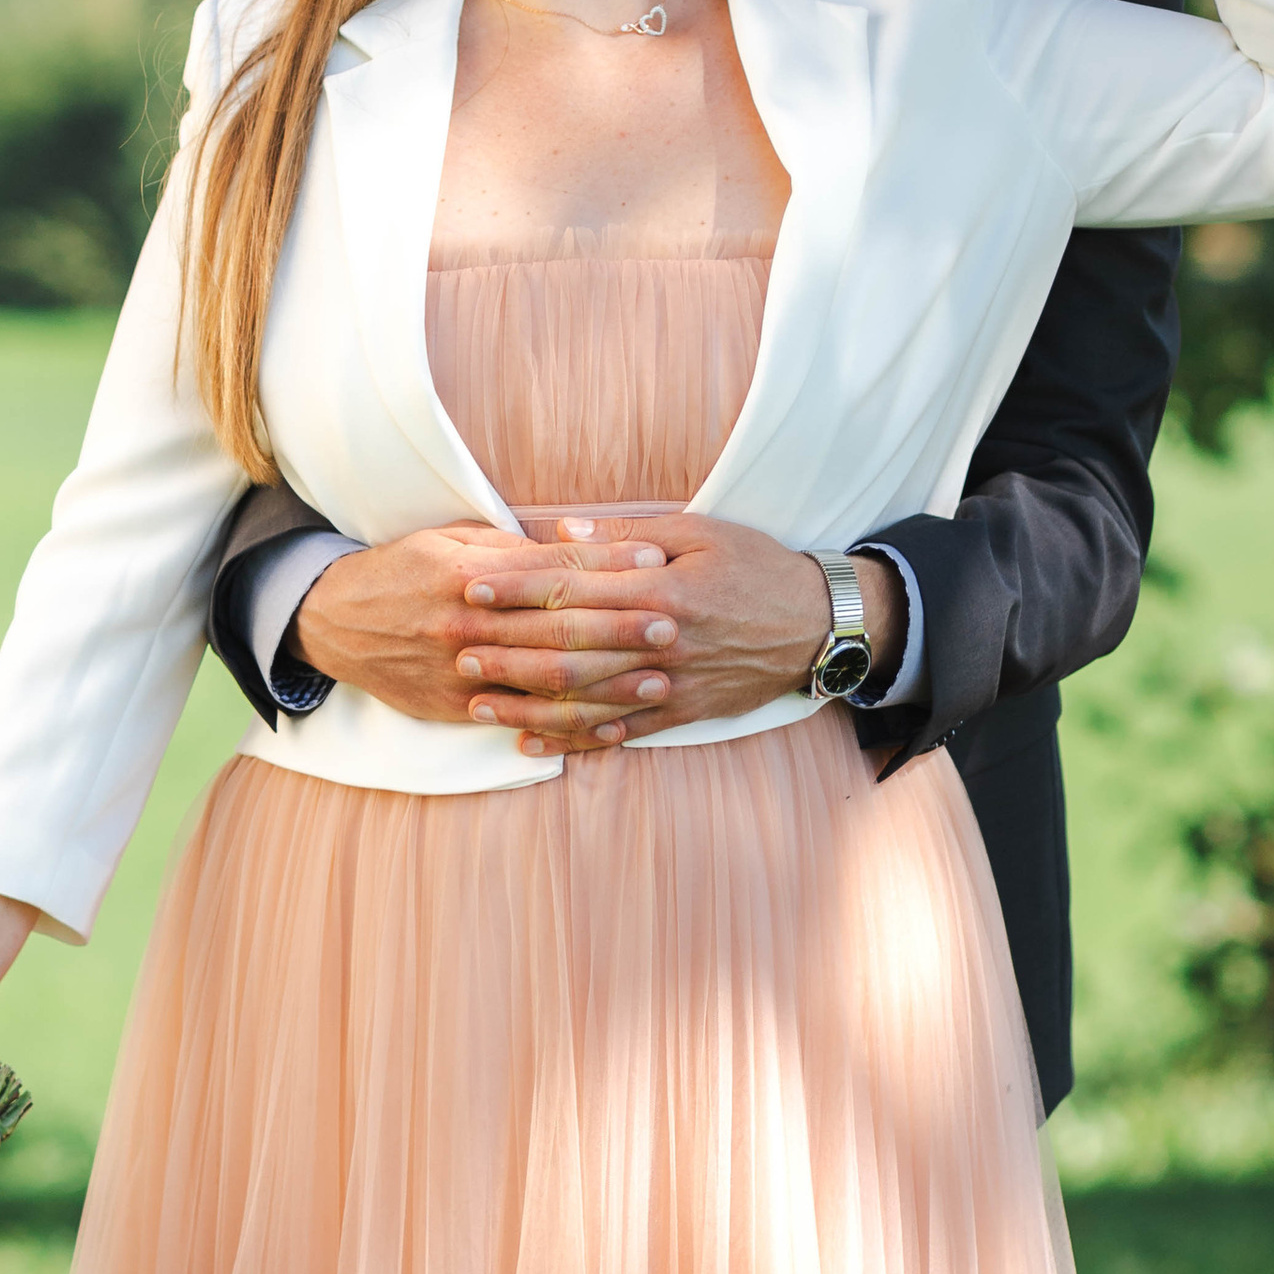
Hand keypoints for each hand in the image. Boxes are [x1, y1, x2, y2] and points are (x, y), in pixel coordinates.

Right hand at [293, 521, 682, 726]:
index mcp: (470, 573)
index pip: (551, 568)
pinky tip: (610, 727)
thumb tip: (577, 544)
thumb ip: (512, 548)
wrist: (336, 620)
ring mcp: (461, 670)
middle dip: (620, 626)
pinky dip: (567, 727)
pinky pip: (521, 721)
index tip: (656, 561)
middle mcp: (467, 622)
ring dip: (607, 683)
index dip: (607, 564)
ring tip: (658, 680)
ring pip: (545, 681)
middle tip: (674, 624)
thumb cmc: (403, 570)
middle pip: (557, 627)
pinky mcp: (455, 706)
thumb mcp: (451, 540)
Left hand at [455, 517, 906, 752]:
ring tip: (476, 704)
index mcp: (658, 588)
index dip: (515, 587)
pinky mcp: (681, 712)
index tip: (469, 585)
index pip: (571, 586)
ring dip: (526, 704)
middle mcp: (658, 640)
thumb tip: (562, 527)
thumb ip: (626, 532)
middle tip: (453, 647)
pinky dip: (574, 741)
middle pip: (567, 647)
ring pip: (585, 699)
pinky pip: (620, 732)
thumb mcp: (698, 530)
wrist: (820, 625)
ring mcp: (669, 683)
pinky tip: (532, 746)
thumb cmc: (756, 566)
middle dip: (505, 648)